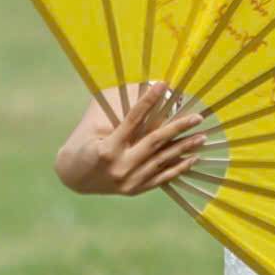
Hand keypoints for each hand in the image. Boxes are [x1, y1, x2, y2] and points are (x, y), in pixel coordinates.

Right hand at [54, 85, 206, 196]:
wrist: (72, 177)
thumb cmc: (83, 143)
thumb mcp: (94, 125)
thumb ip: (118, 111)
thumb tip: (143, 89)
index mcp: (108, 147)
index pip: (133, 119)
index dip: (149, 100)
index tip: (163, 84)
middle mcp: (120, 165)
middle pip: (154, 142)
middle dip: (178, 128)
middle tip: (197, 117)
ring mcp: (129, 180)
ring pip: (162, 161)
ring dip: (184, 148)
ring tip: (202, 136)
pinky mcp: (135, 189)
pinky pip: (162, 178)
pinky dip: (178, 168)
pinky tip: (193, 158)